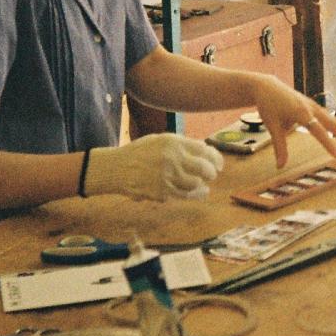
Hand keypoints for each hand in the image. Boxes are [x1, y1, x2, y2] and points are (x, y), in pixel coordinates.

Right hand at [83, 133, 223, 201]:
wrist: (117, 168)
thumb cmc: (141, 152)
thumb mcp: (161, 140)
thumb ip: (182, 145)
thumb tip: (206, 152)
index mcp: (173, 142)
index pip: (204, 150)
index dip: (216, 158)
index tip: (219, 164)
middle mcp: (172, 158)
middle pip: (204, 169)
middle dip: (212, 173)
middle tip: (213, 175)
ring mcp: (167, 176)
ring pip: (196, 184)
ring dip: (202, 186)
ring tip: (204, 186)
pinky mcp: (162, 192)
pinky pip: (184, 195)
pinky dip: (194, 195)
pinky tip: (198, 193)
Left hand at [249, 76, 335, 167]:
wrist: (267, 86)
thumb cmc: (269, 105)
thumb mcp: (272, 126)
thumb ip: (280, 147)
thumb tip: (280, 166)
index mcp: (302, 112)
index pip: (319, 132)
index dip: (330, 145)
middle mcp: (313, 108)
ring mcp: (316, 107)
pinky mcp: (316, 108)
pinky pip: (333, 119)